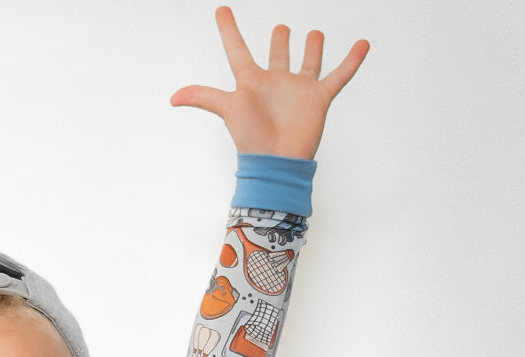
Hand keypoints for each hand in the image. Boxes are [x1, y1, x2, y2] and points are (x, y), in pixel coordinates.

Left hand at [170, 6, 368, 158]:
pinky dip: (351, 61)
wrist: (277, 162)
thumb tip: (172, 98)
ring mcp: (298, 89)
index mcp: (252, 81)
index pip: (237, 50)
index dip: (228, 30)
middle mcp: (276, 82)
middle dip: (281, 41)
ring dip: (311, 48)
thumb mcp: (227, 109)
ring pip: (307, 62)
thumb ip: (203, 98)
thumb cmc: (251, 138)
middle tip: (281, 29)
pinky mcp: (319, 99)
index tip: (221, 10)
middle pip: (278, 55)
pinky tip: (363, 44)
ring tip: (314, 34)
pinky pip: (338, 76)